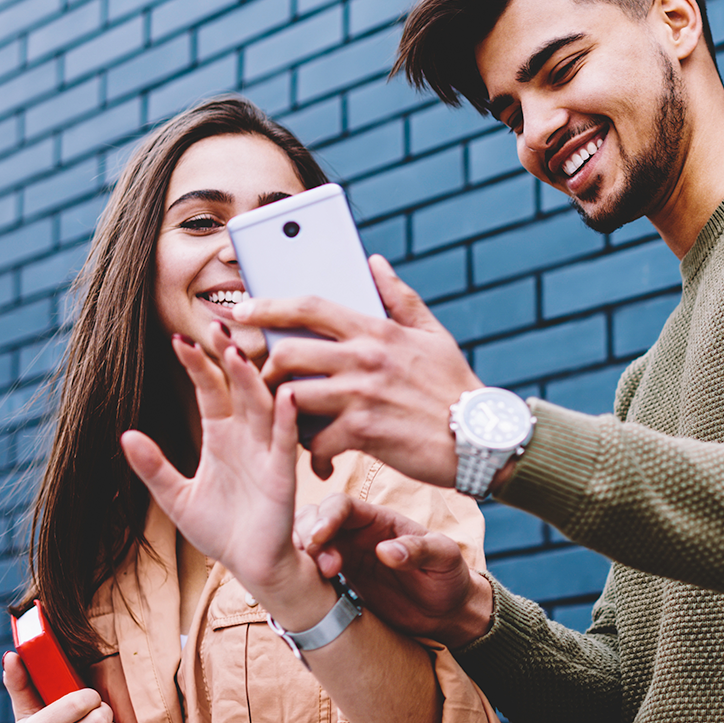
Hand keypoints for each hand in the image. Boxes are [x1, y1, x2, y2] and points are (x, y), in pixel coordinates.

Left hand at [121, 334, 324, 622]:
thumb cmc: (220, 531)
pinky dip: (289, 420)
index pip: (209, 390)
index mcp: (221, 436)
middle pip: (239, 387)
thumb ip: (153, 467)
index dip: (196, 366)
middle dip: (229, 357)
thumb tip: (124, 434)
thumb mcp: (175, 498)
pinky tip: (287, 396)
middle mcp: (247, 437)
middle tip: (217, 325)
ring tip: (242, 353)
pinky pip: (288, 442)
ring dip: (255, 380)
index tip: (179, 338)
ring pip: (264, 406)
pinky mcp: (284, 476)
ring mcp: (267, 453)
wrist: (252, 567)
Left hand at [232, 255, 482, 487]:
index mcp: (377, 330)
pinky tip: (322, 459)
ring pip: (292, 397)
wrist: (480, 438)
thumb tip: (374, 262)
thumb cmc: (455, 387)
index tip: (242, 308)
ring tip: (291, 423)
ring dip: (283, 413)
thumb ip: (399, 297)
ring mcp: (362, 395)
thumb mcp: (433, 334)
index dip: (268, 304)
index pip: (310, 306)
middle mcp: (365, 358)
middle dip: (265, 368)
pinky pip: (316, 440)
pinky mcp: (364, 432)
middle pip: (287, 352)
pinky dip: (313, 452)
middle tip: (266, 382)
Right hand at [302, 493, 493, 647]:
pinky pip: (309, 576)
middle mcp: (355, 536)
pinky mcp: (338, 585)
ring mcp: (344, 559)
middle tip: (321, 566)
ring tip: (314, 580)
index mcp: (379, 520)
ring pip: (306, 546)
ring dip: (300, 558)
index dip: (326, 517)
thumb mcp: (444, 558)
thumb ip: (419, 550)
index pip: (342, 505)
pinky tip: (304, 592)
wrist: (447, 612)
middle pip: (314, 521)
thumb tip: (385, 550)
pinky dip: (300, 579)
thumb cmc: (449, 576)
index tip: (319, 538)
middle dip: (307, 537)